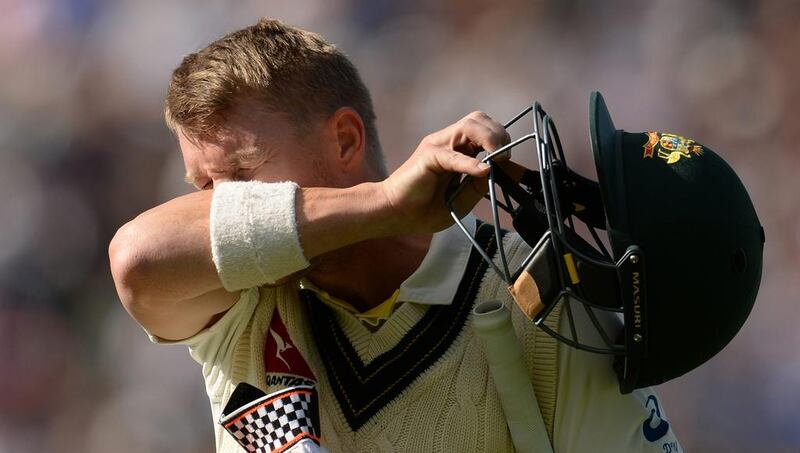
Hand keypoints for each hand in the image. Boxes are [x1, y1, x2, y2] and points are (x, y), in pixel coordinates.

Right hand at [380, 111, 510, 233]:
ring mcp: (436, 146)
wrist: (393, 214)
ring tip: (498, 159)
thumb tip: (499, 173)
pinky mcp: (427, 157)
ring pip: (469, 126)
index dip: (501, 142)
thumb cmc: (422, 209)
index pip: (484, 131)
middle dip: (499, 135)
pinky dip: (470, 163)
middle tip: (505, 158)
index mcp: (455, 150)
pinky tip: (481, 171)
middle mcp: (447, 142)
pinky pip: (453, 155)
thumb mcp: (460, 201)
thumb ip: (478, 187)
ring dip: (489, 139)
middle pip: (479, 120)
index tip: (512, 164)